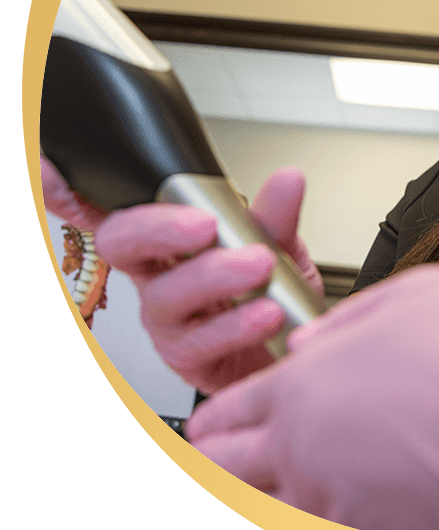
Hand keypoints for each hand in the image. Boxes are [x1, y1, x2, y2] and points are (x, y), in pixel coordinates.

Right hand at [41, 157, 323, 392]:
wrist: (293, 349)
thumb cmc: (271, 294)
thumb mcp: (281, 245)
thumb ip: (276, 215)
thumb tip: (287, 178)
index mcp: (169, 236)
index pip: (111, 207)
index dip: (70, 193)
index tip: (54, 173)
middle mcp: (156, 274)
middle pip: (122, 243)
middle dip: (157, 228)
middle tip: (204, 224)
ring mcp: (166, 317)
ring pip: (164, 295)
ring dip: (214, 277)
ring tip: (259, 266)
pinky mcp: (185, 356)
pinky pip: (199, 340)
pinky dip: (236, 324)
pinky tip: (265, 312)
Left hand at [186, 265, 438, 529]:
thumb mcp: (413, 295)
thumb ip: (344, 326)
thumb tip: (311, 348)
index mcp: (308, 385)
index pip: (227, 414)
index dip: (224, 419)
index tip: (226, 426)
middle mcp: (311, 454)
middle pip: (227, 474)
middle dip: (230, 463)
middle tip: (246, 459)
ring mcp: (348, 511)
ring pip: (282, 513)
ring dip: (290, 495)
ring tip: (336, 471)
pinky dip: (345, 518)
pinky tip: (382, 495)